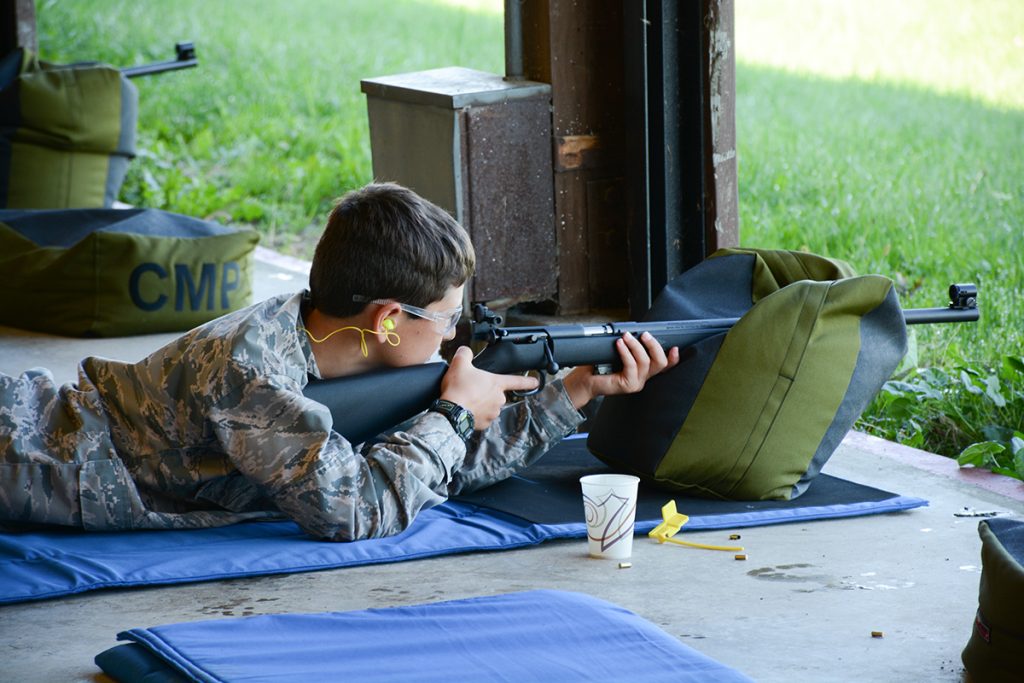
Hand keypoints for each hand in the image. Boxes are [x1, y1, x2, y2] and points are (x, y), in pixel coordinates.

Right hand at [439, 346, 538, 429]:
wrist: (451, 411)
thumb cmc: (458, 389)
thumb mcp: (459, 364)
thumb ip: (465, 354)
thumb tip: (465, 352)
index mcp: (496, 384)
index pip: (517, 381)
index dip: (528, 381)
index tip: (536, 382)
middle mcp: (498, 399)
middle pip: (496, 394)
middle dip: (485, 392)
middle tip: (471, 389)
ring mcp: (492, 413)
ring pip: (488, 406)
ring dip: (480, 403)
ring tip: (466, 400)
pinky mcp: (484, 424)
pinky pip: (482, 417)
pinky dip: (475, 414)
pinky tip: (465, 409)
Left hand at [562, 332, 679, 408]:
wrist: (585, 380)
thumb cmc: (600, 365)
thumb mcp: (619, 352)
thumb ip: (631, 347)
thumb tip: (636, 331)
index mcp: (644, 371)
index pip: (665, 366)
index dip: (673, 358)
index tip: (674, 346)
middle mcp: (643, 378)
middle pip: (660, 362)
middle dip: (654, 345)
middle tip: (645, 334)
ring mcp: (636, 383)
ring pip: (645, 362)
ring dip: (636, 345)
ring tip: (626, 336)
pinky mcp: (628, 385)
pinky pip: (631, 365)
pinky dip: (626, 352)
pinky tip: (619, 344)